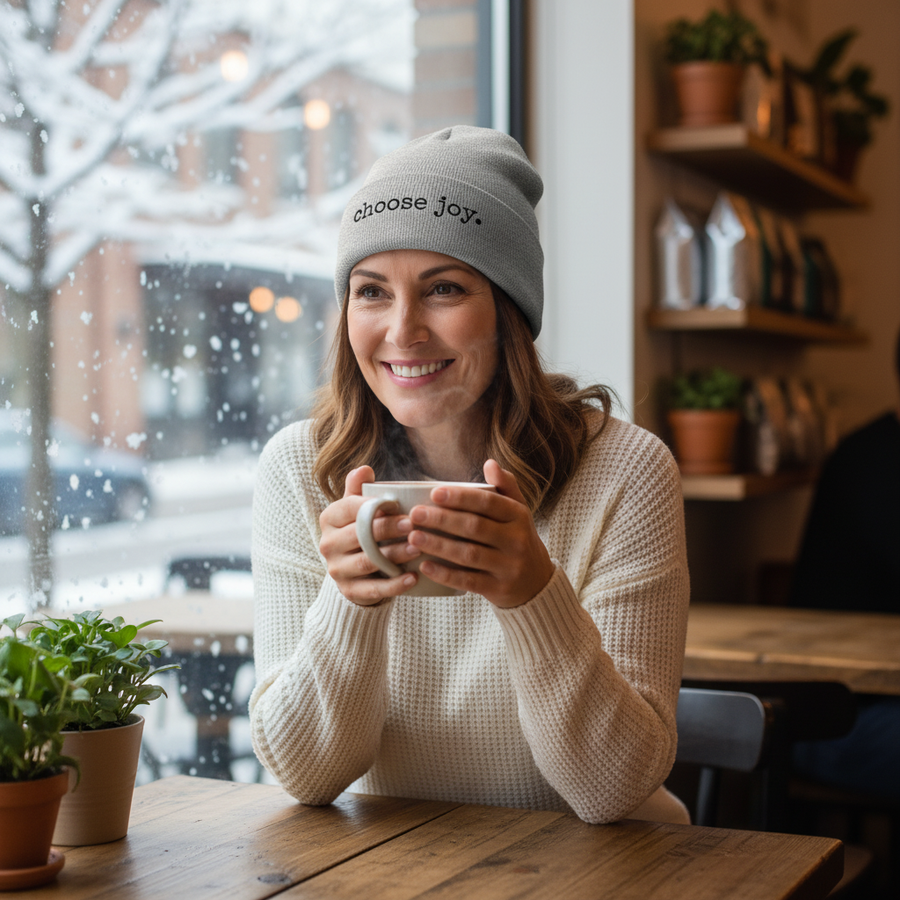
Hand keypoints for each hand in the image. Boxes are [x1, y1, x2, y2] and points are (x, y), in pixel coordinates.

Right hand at [318, 466, 420, 604]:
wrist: (354, 571)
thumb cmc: (361, 530)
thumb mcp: (357, 508)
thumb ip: (359, 489)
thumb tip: (365, 469)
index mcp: (329, 519)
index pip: (349, 508)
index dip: (374, 506)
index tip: (398, 503)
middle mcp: (328, 544)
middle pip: (359, 535)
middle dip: (387, 529)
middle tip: (413, 524)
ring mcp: (337, 570)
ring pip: (367, 562)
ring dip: (394, 555)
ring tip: (418, 548)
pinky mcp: (349, 591)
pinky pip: (373, 589)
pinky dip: (394, 585)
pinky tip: (413, 577)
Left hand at [406, 460, 554, 607]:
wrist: (537, 583)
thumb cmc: (518, 540)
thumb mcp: (518, 512)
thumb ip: (506, 486)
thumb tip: (490, 463)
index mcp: (519, 516)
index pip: (488, 503)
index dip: (461, 497)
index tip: (434, 493)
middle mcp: (517, 540)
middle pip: (475, 527)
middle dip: (442, 520)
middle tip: (415, 514)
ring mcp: (508, 566)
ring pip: (469, 554)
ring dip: (439, 545)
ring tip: (414, 538)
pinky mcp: (498, 589)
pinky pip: (468, 581)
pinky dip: (445, 574)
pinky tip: (425, 566)